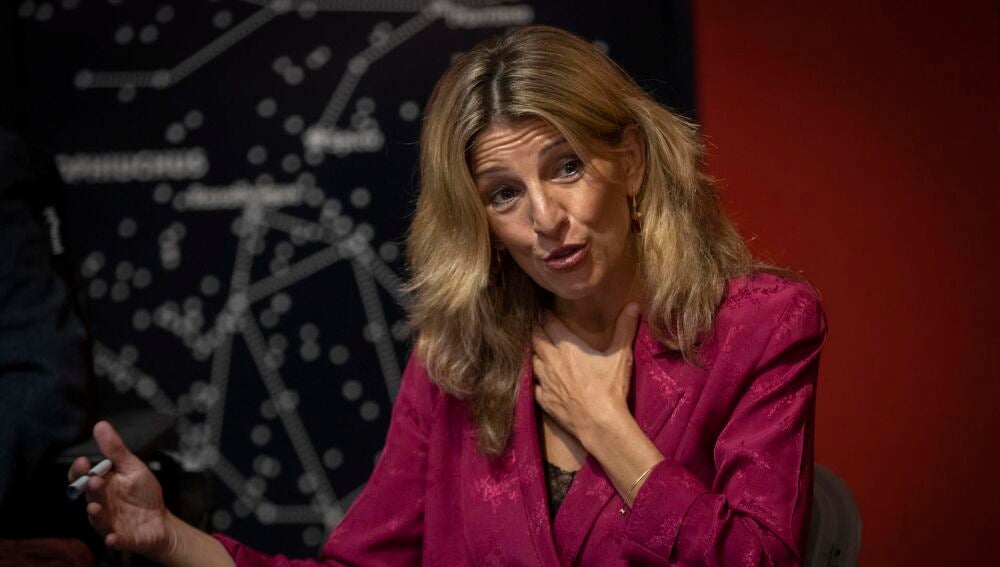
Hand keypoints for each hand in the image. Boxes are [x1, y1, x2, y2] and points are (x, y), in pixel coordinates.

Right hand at [68, 421, 173, 558]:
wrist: (160, 520)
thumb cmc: (143, 493)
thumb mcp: (132, 467)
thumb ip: (115, 450)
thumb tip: (100, 425)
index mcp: (102, 486)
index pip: (82, 478)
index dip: (79, 472)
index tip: (83, 462)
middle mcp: (101, 504)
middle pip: (90, 497)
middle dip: (90, 489)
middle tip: (93, 480)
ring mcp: (110, 522)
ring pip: (98, 519)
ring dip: (96, 514)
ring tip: (95, 507)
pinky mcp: (123, 538)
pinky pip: (115, 539)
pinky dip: (114, 539)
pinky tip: (112, 538)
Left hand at [531, 303, 640, 445]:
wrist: (599, 423)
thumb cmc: (610, 388)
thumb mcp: (621, 355)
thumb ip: (625, 328)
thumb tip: (633, 305)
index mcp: (567, 347)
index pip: (549, 323)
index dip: (547, 317)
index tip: (548, 314)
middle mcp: (551, 361)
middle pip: (536, 339)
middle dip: (538, 332)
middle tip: (543, 330)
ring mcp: (544, 381)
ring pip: (532, 360)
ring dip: (536, 355)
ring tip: (542, 353)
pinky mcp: (542, 399)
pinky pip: (534, 385)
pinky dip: (537, 380)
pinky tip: (543, 381)